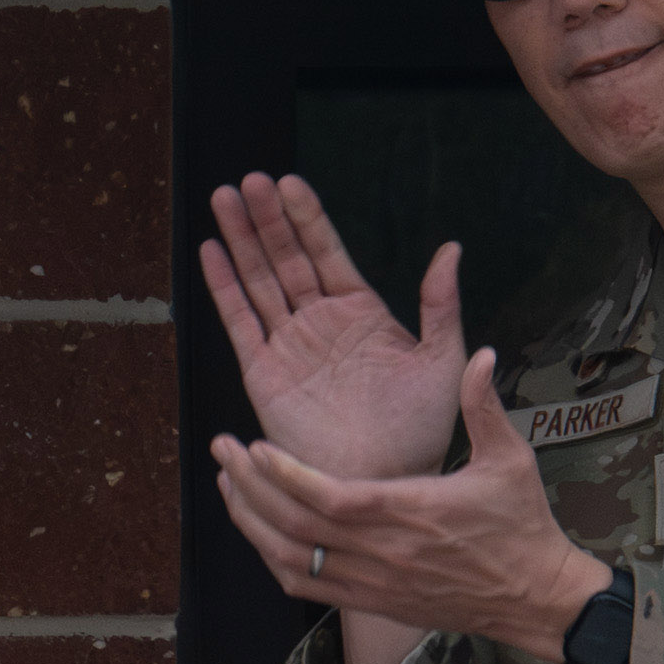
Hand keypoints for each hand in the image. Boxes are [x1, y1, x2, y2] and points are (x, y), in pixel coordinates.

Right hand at [197, 173, 469, 478]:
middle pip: (286, 257)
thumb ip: (441, 305)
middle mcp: (321, 323)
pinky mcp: (264, 374)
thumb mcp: (442, 360)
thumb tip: (451, 250)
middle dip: (267, 218)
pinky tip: (212, 252)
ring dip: (241, 241)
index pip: (327, 252)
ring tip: (224, 199)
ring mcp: (290, 346)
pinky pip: (240, 322)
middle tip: (250, 182)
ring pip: (259, 280)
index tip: (289, 183)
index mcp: (361, 313)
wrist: (386, 481)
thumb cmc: (420, 432)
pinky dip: (224, 286)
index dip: (308, 217)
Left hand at [209, 347, 607, 661]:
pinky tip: (258, 531)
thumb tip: (479, 353)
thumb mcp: (510, 457)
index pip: (329, 498)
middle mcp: (383, 553)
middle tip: (222, 451)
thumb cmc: (522, 524)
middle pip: (295, 528)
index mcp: (410, 511)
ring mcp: (374, 583)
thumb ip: (483, 405)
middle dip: (249, 488)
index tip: (253, 445)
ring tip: (227, 485)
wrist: (536, 598)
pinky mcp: (374, 602)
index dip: (283, 474)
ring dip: (250, 523)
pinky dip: (273, 560)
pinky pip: (307, 588)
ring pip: (291, 560)